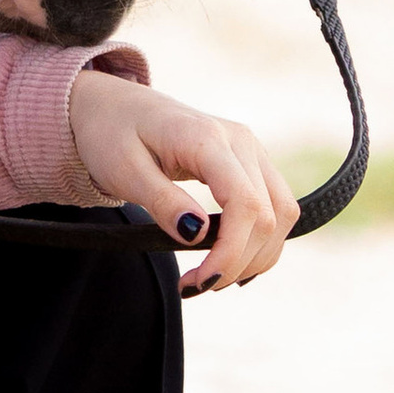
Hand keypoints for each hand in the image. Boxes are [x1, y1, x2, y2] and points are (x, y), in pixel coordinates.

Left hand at [67, 69, 293, 290]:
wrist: (114, 106)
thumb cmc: (112, 134)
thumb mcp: (124, 170)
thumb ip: (162, 201)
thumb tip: (196, 235)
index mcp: (206, 138)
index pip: (245, 204)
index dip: (231, 253)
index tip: (199, 282)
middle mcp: (239, 140)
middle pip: (269, 215)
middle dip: (240, 262)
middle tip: (195, 286)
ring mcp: (250, 149)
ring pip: (282, 213)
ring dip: (256, 255)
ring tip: (212, 277)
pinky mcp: (251, 162)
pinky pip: (274, 206)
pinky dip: (261, 240)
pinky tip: (233, 260)